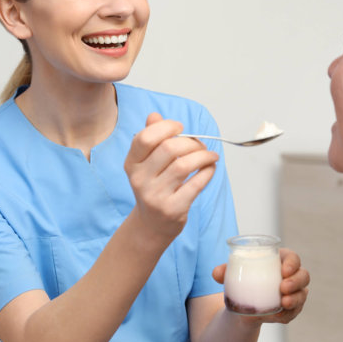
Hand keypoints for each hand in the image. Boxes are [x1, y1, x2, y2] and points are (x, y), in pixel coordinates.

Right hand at [124, 113, 218, 239]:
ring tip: (210, 156)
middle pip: (169, 148)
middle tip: (200, 145)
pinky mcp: (172, 208)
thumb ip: (151, 139)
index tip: (181, 128)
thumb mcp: (146, 164)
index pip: (145, 137)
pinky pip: (196, 184)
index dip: (166, 127)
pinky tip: (210, 168)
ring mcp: (155, 196)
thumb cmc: (153, 189)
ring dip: (203, 156)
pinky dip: (207, 172)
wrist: (151, 226)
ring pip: (184, 165)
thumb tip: (155, 116)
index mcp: (132, 164)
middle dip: (191, 142)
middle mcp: (140, 179)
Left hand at [212, 248, 308, 323]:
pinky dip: (287, 314)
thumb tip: (216, 273)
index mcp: (280, 262)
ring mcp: (294, 294)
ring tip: (283, 303)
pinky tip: (278, 316)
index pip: (293, 258)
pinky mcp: (291, 309)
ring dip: (295, 299)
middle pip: (303, 276)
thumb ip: (224, 272)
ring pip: (302, 295)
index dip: (293, 263)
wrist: (244, 305)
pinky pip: (294, 313)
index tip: (283, 270)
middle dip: (296, 281)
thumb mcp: (233, 276)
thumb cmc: (243, 282)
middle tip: (283, 288)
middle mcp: (292, 277)